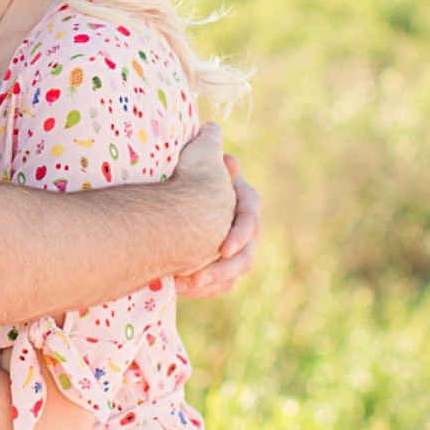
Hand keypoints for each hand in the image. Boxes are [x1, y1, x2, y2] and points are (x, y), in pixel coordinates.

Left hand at [175, 154, 261, 298]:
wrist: (180, 199)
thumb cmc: (192, 172)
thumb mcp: (200, 158)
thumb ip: (209, 149)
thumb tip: (217, 140)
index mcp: (245, 202)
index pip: (249, 220)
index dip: (240, 235)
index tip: (224, 248)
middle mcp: (245, 228)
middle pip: (244, 256)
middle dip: (222, 269)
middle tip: (197, 278)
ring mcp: (236, 249)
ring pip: (233, 274)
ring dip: (211, 281)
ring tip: (184, 285)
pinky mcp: (222, 265)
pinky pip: (220, 284)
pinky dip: (202, 288)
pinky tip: (180, 287)